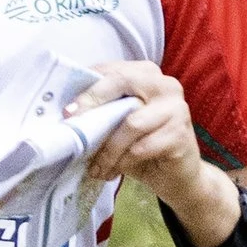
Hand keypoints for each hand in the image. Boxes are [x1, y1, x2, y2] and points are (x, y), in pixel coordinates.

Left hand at [68, 63, 237, 238]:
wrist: (177, 176)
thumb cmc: (142, 146)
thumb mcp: (118, 124)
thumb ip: (101, 111)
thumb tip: (66, 113)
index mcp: (146, 74)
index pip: (113, 70)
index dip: (88, 88)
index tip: (66, 111)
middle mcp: (165, 84)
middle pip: (122, 83)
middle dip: (93, 104)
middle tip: (72, 128)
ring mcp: (176, 108)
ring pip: (130, 123)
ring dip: (107, 149)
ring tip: (95, 167)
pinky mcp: (180, 134)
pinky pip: (141, 147)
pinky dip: (122, 162)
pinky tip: (112, 172)